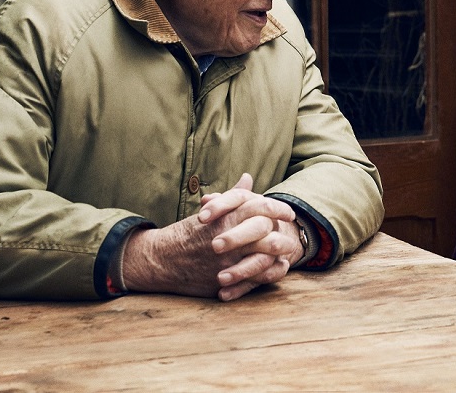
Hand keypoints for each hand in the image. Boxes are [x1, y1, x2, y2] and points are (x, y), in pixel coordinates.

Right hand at [122, 174, 303, 300]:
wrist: (163, 259)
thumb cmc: (189, 233)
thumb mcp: (211, 211)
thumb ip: (233, 196)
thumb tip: (247, 177)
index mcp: (226, 216)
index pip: (260, 207)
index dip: (278, 209)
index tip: (288, 213)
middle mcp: (229, 236)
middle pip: (267, 232)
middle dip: (283, 235)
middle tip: (292, 236)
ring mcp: (228, 259)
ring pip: (263, 256)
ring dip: (279, 255)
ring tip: (287, 254)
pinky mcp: (225, 277)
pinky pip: (254, 277)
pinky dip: (268, 273)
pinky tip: (276, 269)